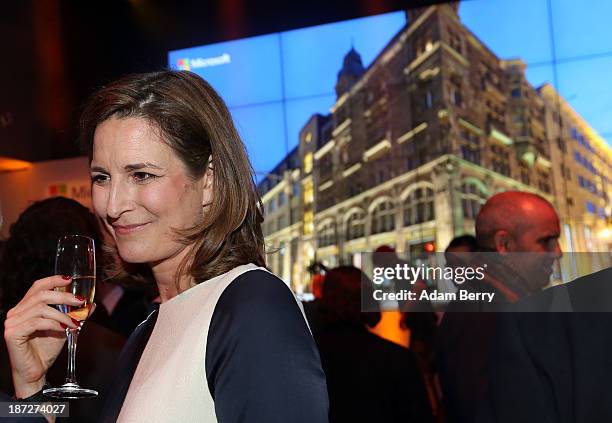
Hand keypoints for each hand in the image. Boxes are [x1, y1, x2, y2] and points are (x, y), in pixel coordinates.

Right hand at [3, 275, 83, 397]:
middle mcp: (16, 312)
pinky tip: (64, 329)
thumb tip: (91, 304)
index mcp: (25, 307)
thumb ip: (75, 315)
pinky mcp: (12, 333)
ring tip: (75, 322)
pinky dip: (54, 324)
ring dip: (62, 314)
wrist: (36, 371)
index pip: (37, 286)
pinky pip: (37, 322)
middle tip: (80, 301)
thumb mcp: (65, 327)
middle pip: (41, 294)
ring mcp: (12, 322)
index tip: (70, 279)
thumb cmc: (46, 349)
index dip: (53, 280)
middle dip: (64, 296)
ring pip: (41, 308)